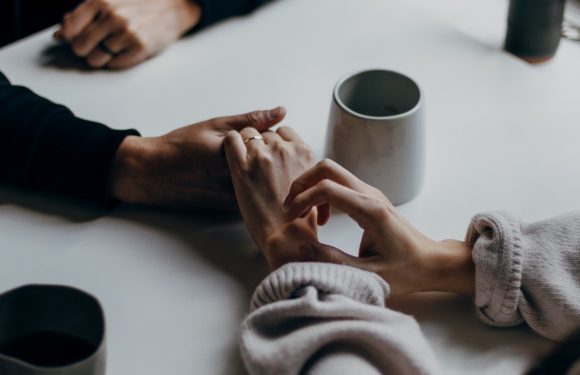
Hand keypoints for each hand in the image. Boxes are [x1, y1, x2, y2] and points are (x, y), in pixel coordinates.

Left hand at [54, 0, 201, 68]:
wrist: (174, 7)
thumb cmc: (139, 5)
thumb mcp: (109, 1)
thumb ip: (82, 15)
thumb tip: (59, 34)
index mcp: (100, 1)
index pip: (69, 29)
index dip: (70, 38)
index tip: (77, 39)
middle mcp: (112, 16)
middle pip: (80, 47)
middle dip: (86, 50)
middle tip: (98, 45)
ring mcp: (127, 33)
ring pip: (96, 59)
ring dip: (102, 57)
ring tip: (114, 47)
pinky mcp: (140, 48)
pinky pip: (114, 65)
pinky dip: (117, 61)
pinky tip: (126, 50)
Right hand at [108, 107, 285, 210]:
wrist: (153, 174)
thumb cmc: (181, 146)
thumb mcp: (216, 126)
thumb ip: (251, 120)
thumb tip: (281, 112)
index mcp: (236, 158)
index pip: (274, 146)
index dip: (269, 138)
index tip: (256, 134)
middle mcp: (238, 182)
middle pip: (272, 167)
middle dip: (269, 156)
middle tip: (249, 148)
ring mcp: (235, 199)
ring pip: (264, 184)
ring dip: (263, 173)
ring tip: (233, 164)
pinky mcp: (231, 209)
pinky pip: (253, 195)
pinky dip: (253, 186)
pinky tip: (234, 176)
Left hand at [223, 126, 317, 269]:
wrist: (286, 236)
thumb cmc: (301, 218)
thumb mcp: (313, 185)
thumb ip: (304, 168)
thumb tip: (297, 164)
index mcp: (303, 152)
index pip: (285, 132)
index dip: (276, 141)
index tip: (271, 152)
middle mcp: (284, 149)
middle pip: (267, 133)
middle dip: (261, 144)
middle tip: (257, 162)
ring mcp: (262, 156)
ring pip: (248, 133)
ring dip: (245, 144)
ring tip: (243, 161)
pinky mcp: (241, 167)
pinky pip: (231, 139)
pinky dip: (230, 143)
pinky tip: (231, 154)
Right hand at [283, 159, 474, 294]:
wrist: (431, 262)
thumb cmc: (406, 270)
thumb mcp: (368, 274)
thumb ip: (333, 261)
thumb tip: (302, 248)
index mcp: (370, 210)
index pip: (327, 188)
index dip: (302, 199)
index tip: (290, 218)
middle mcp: (370, 195)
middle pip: (327, 168)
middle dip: (302, 183)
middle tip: (290, 209)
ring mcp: (371, 193)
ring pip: (332, 172)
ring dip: (311, 187)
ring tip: (302, 215)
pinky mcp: (369, 198)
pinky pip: (340, 184)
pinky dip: (322, 194)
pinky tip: (322, 219)